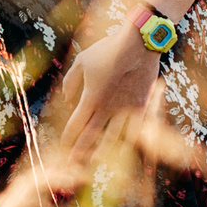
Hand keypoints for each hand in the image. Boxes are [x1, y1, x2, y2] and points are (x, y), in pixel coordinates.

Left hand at [58, 20, 161, 165]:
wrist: (139, 44)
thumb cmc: (108, 49)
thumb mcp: (82, 60)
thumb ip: (72, 81)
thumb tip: (66, 98)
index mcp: (91, 98)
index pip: (76, 124)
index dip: (69, 136)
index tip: (64, 145)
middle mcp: (107, 108)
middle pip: (91, 135)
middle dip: (81, 150)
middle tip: (74, 162)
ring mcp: (126, 110)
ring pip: (113, 137)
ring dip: (102, 150)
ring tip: (95, 160)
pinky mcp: (142, 107)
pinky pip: (134, 129)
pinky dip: (127, 140)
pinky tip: (123, 148)